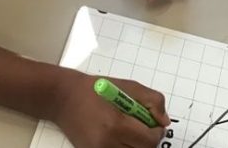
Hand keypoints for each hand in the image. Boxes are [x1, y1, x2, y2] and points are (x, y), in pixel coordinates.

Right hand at [53, 71, 168, 147]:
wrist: (63, 98)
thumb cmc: (95, 90)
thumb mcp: (129, 86)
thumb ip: (152, 101)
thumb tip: (164, 121)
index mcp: (116, 124)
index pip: (149, 140)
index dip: (156, 132)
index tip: (154, 125)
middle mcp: (106, 142)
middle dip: (148, 141)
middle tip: (144, 129)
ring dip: (136, 146)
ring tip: (131, 132)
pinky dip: (123, 147)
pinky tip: (120, 137)